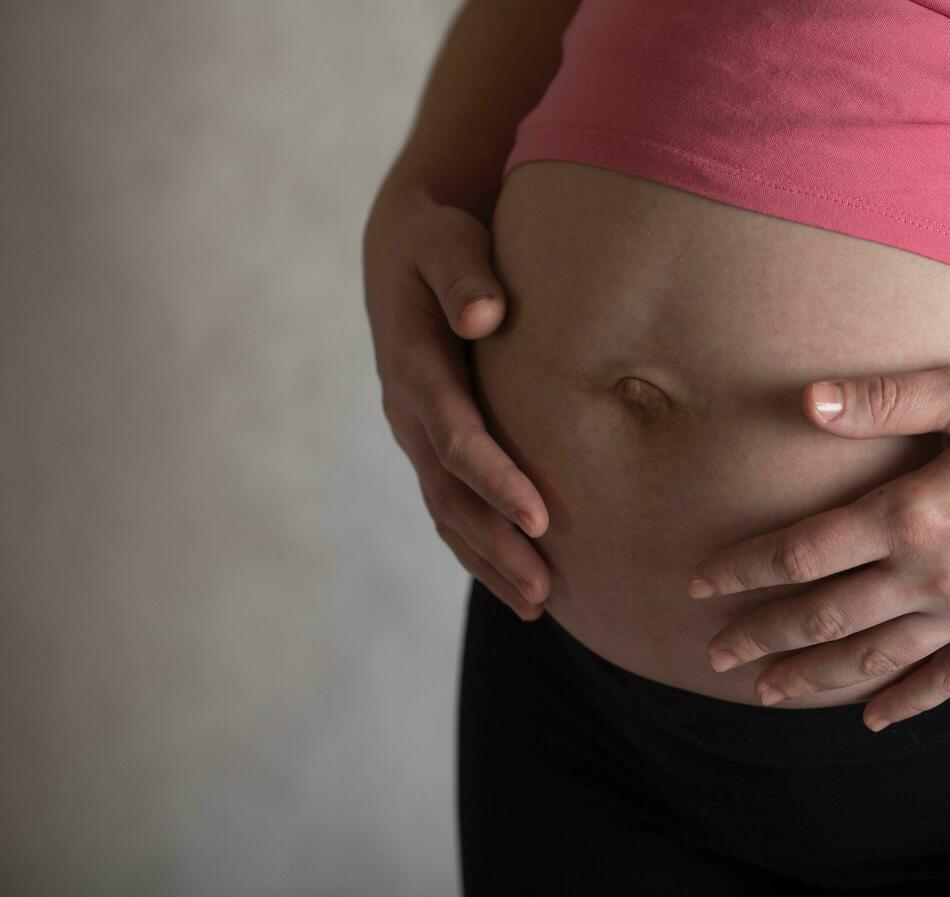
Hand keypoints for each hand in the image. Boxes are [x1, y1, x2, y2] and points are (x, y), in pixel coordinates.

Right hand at [362, 172, 548, 620]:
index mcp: (413, 363)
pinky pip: (452, 510)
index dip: (494, 477)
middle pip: (450, 492)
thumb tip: (484, 313)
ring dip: (490, 561)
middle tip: (543, 587)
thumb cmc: (441, 241)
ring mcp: (415, 435)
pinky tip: (521, 588)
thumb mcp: (446, 239)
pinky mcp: (431, 447)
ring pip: (448, 512)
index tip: (539, 515)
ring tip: (538, 604)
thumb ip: (464, 272)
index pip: (454, 434)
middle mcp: (407, 410)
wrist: (406, 254)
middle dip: (496, 541)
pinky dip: (481, 551)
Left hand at [686, 363, 949, 731]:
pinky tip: (873, 720)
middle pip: (826, 617)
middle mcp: (935, 577)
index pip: (803, 552)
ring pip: (874, 659)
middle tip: (712, 654)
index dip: (745, 569)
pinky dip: (907, 702)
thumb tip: (804, 401)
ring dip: (813, 679)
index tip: (699, 583)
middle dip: (762, 636)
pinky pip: (948, 682)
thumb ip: (885, 402)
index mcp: (914, 514)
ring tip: (765, 692)